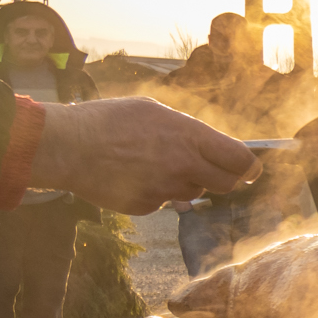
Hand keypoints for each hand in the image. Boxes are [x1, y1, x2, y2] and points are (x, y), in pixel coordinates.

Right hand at [29, 98, 260, 213]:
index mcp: (190, 137)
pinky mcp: (145, 206)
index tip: (251, 169)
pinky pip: (163, 202)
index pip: (241, 160)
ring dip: (185, 183)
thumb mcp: (154, 111)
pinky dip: (156, 192)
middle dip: (224, 179)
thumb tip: (209, 145)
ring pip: (193, 193)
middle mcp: (183, 166)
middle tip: (212, 171)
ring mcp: (164, 189)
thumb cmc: (108, 121)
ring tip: (155, 164)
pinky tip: (134, 176)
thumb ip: (187, 131)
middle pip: (227, 184)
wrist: (66, 146)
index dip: (250, 167)